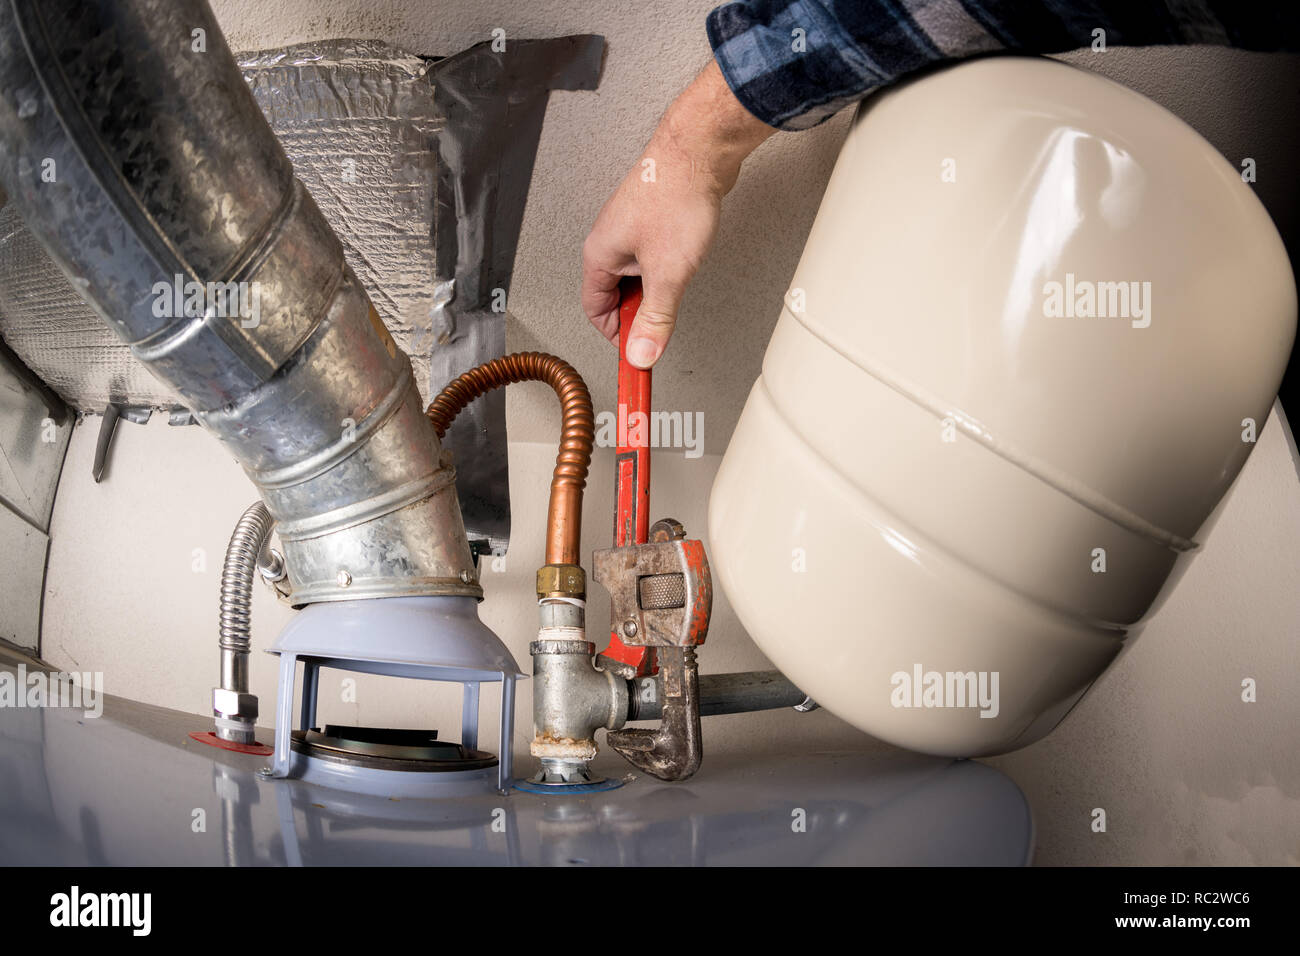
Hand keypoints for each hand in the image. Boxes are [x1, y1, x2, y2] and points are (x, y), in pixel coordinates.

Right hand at [582, 60, 774, 368]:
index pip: (596, 312)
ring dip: (656, 291)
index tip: (636, 355)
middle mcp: (609, 241)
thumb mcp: (668, 274)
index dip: (617, 337)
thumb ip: (655, 319)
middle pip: (616, 296)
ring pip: (636, 276)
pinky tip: (685, 265)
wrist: (700, 151)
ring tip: (678, 286)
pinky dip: (667, 271)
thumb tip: (643, 353)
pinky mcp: (653, 220)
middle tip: (662, 326)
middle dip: (640, 314)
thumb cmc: (676, 196)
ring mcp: (631, 228)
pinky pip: (652, 258)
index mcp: (600, 255)